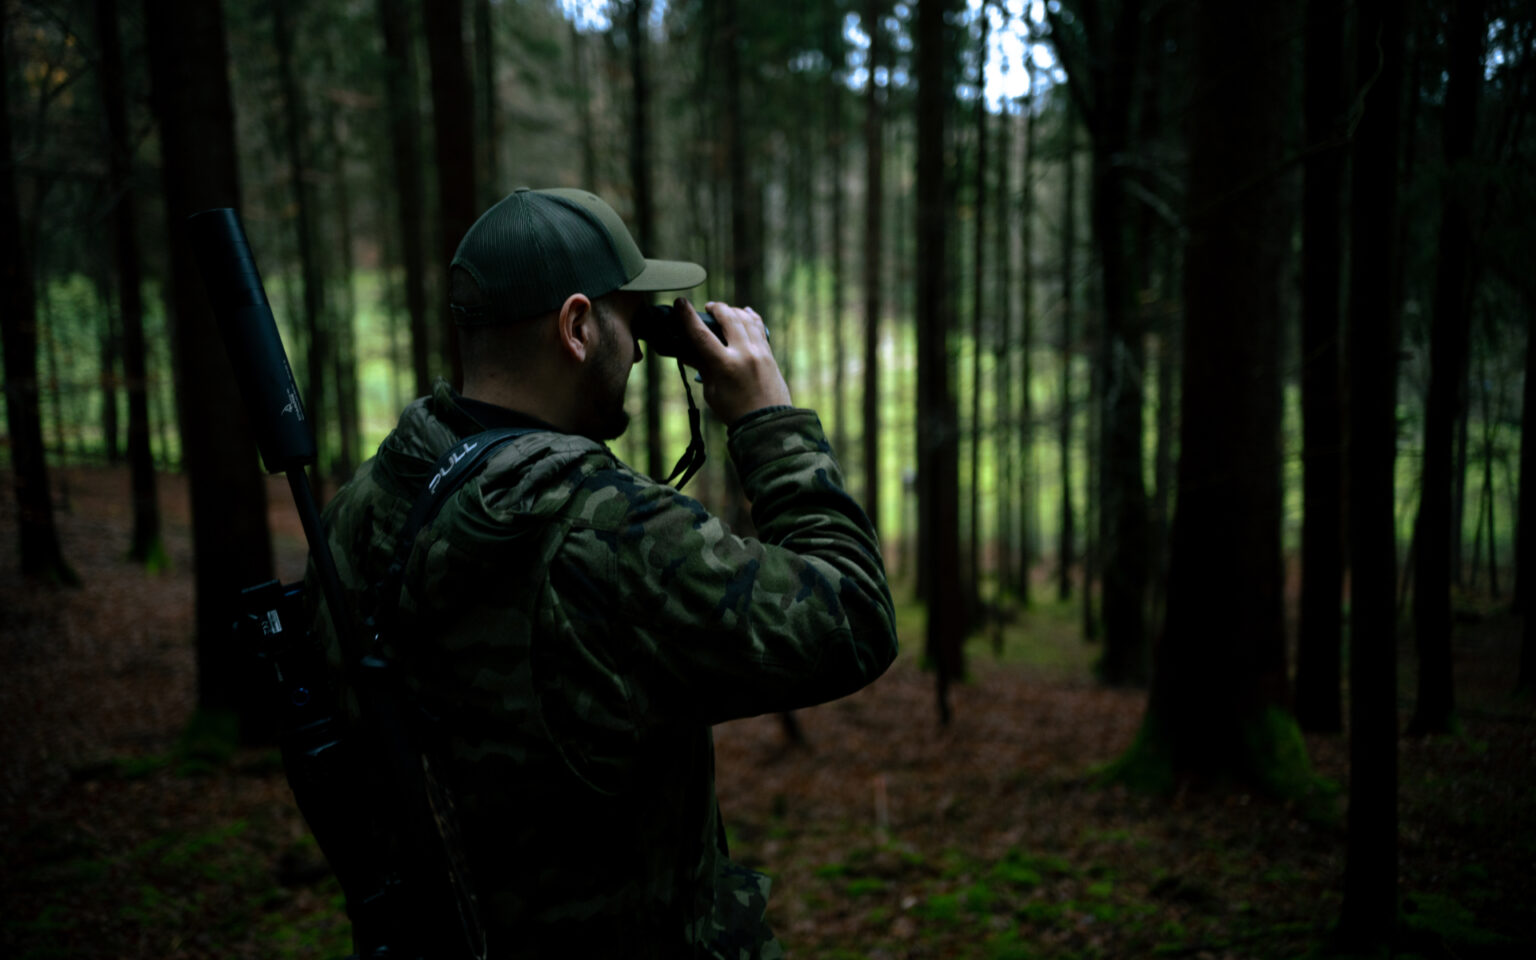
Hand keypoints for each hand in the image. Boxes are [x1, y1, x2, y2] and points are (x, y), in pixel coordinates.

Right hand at [678, 298, 791, 424]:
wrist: (767, 423)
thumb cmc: (734, 411)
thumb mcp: (711, 391)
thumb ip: (701, 367)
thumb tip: (686, 351)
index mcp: (725, 365)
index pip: (701, 335)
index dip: (688, 317)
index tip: (680, 303)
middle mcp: (744, 354)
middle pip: (728, 318)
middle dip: (716, 308)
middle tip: (708, 307)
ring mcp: (760, 352)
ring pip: (746, 319)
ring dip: (733, 310)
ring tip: (724, 311)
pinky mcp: (769, 354)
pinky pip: (759, 328)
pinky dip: (750, 318)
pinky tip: (745, 313)